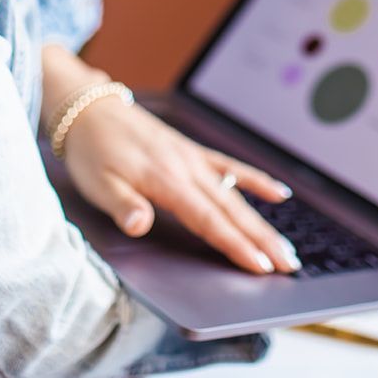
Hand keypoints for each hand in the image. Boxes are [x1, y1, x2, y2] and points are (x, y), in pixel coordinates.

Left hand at [58, 97, 301, 275]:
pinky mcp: (192, 152)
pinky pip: (231, 167)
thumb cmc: (92, 152)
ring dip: (263, 222)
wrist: (89, 110)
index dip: (235, 245)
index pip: (208, 220)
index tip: (259, 266)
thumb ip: (122, 206)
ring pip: (236, 195)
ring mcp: (193, 159)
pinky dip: (256, 180)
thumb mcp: (96, 184)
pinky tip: (280, 194)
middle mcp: (187, 168)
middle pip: (231, 210)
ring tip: (286, 248)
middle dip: (261, 240)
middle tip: (288, 266)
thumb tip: (141, 225)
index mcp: (166, 181)